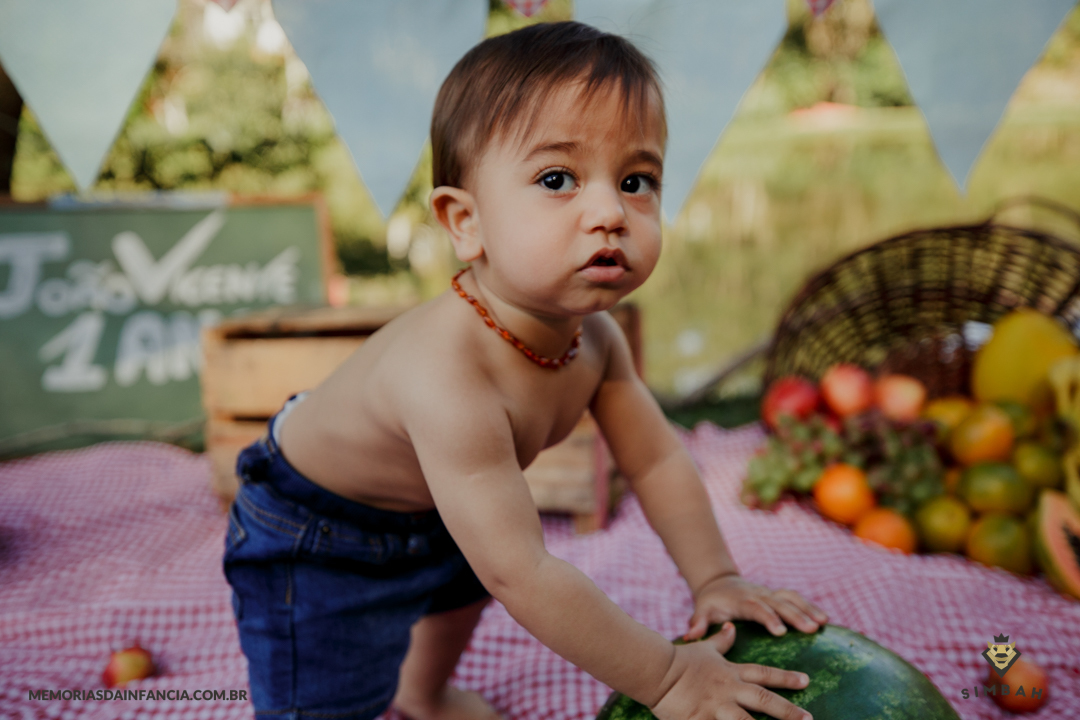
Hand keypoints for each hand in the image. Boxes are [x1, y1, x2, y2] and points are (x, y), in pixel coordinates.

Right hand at [651, 622, 811, 719]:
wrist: (657, 670)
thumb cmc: (681, 660)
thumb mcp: (705, 649)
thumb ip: (721, 642)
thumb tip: (732, 628)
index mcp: (731, 673)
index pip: (764, 674)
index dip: (786, 678)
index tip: (806, 681)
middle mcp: (729, 690)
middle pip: (763, 700)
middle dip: (788, 712)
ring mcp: (717, 707)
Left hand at [684, 575, 827, 640]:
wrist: (718, 583)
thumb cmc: (710, 602)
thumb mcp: (701, 611)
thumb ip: (698, 623)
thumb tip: (691, 636)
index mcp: (742, 600)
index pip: (757, 608)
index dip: (769, 618)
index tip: (781, 631)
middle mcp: (758, 595)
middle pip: (779, 603)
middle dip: (795, 616)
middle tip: (811, 629)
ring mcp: (769, 594)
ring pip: (791, 599)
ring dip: (807, 609)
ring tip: (823, 623)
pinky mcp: (776, 596)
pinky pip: (795, 599)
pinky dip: (810, 606)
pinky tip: (825, 620)